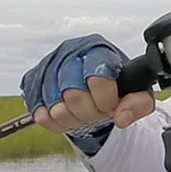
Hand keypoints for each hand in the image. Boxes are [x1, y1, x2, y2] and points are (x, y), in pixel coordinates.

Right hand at [19, 34, 154, 134]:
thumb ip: (138, 103)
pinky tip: (68, 115)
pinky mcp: (33, 80)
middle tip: (98, 111)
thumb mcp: (137, 91)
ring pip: (55, 108)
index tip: (111, 105)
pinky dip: (56, 122)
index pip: (97, 78)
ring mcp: (48, 65)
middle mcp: (70, 51)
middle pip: (73, 95)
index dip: (105, 100)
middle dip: (89, 112)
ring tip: (84, 113)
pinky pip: (39, 112)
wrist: (91, 81)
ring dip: (73, 119)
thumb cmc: (115, 83)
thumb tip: (121, 117)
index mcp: (98, 49)